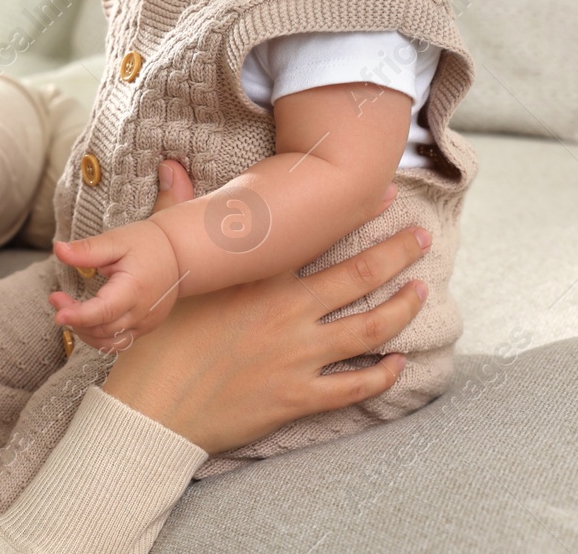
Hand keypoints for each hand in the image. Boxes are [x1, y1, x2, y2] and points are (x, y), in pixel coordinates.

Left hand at [50, 216, 181, 347]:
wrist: (179, 256)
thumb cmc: (148, 245)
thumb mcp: (117, 240)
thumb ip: (88, 249)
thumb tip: (59, 250)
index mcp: (134, 289)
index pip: (104, 311)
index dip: (79, 315)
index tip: (57, 310)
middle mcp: (142, 312)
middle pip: (102, 330)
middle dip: (74, 319)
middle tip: (56, 299)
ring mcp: (145, 324)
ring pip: (109, 343)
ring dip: (84, 332)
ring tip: (68, 311)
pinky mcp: (145, 329)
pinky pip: (118, 343)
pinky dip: (98, 337)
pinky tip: (86, 321)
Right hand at [100, 163, 421, 455]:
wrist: (154, 408)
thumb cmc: (158, 341)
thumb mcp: (169, 273)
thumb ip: (176, 216)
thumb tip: (170, 168)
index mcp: (259, 278)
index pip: (317, 237)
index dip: (355, 215)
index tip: (385, 196)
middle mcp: (287, 312)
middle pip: (359, 276)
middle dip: (397, 254)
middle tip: (422, 238)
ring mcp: (298, 356)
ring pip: (369, 328)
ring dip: (402, 309)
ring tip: (421, 292)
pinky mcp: (300, 397)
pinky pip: (355, 386)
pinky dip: (384, 375)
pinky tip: (399, 364)